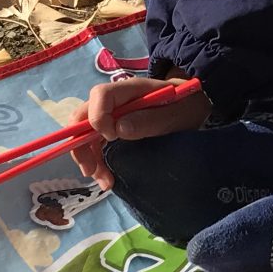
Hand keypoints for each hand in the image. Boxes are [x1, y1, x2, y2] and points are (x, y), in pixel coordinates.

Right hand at [70, 78, 211, 186]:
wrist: (191, 106)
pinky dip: (96, 160)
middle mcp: (115, 100)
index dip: (98, 117)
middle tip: (91, 170)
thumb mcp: (175, 114)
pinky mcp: (113, 127)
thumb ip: (149, 120)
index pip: (100, 95)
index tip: (112, 138)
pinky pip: (95, 142)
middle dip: (81, 144)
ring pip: (85, 132)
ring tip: (104, 182)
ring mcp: (112, 114)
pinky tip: (105, 178)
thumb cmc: (185, 106)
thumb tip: (118, 129)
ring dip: (88, 157)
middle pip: (84, 115)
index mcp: (130, 89)